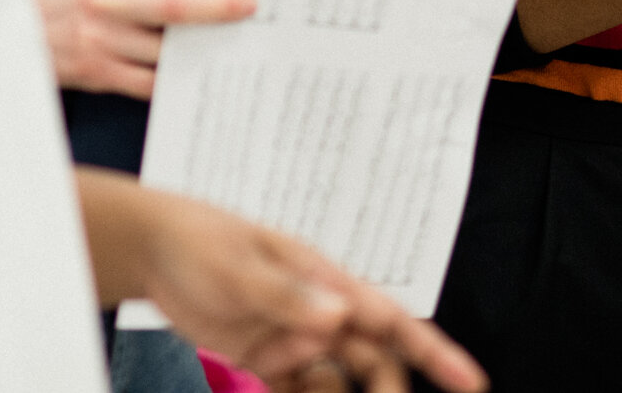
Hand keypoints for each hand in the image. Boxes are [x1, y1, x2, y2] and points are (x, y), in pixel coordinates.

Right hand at [31, 0, 253, 97]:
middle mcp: (107, 1)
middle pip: (176, 5)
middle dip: (218, 7)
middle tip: (248, 7)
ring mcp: (102, 40)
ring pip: (166, 49)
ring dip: (198, 49)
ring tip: (223, 47)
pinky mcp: (97, 72)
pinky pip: (146, 81)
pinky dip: (170, 80)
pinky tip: (186, 76)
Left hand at [78, 170, 485, 391]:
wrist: (152, 250)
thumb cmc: (200, 242)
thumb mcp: (240, 265)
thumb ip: (287, 294)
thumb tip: (339, 315)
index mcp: (327, 282)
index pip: (392, 319)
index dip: (435, 352)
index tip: (470, 383)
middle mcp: (320, 314)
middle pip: (373, 362)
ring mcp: (295, 340)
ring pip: (340, 383)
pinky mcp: (267, 362)